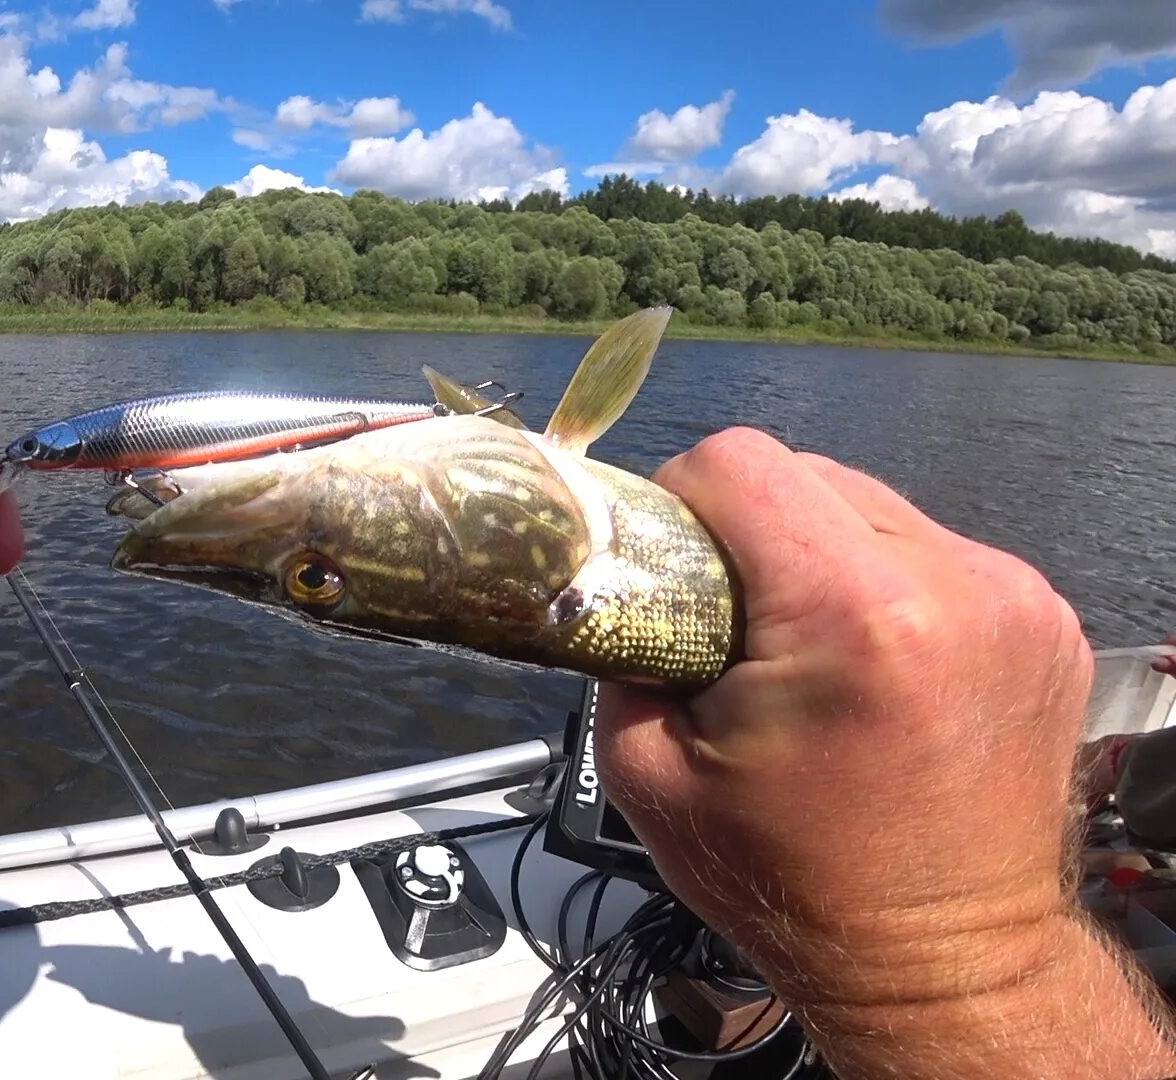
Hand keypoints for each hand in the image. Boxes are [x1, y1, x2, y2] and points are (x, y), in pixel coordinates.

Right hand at [595, 428, 1175, 1078]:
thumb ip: (622, 651)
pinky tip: (863, 666)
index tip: (665, 566)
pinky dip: (881, 589)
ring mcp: (1013, 599)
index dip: (677, 503)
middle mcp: (954, 587)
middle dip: (746, 535)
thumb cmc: (798, 888)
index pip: (739, 463)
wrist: (940, 964)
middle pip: (807, 474)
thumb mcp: (647, 776)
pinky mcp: (1043, 619)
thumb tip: (611, 582)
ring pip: (870, 506)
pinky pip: (929, 551)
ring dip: (816, 559)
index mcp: (853, 617)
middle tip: (722, 625)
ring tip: (797, 653)